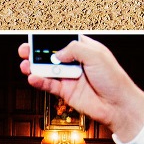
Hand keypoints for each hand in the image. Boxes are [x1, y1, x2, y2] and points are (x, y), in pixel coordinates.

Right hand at [18, 34, 143, 141]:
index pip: (63, 40)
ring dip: (35, 67)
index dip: (50, 39)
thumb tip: (57, 53)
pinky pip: (50, 85)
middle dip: (37, 52)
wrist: (118, 106)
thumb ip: (74, 49)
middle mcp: (76, 63)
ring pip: (48, 70)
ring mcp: (70, 78)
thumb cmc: (114, 79)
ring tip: (25, 65)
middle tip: (25, 50)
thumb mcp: (96, 55)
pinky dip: (40, 81)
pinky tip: (33, 78)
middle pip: (52, 54)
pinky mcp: (67, 92)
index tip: (37, 38)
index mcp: (85, 49)